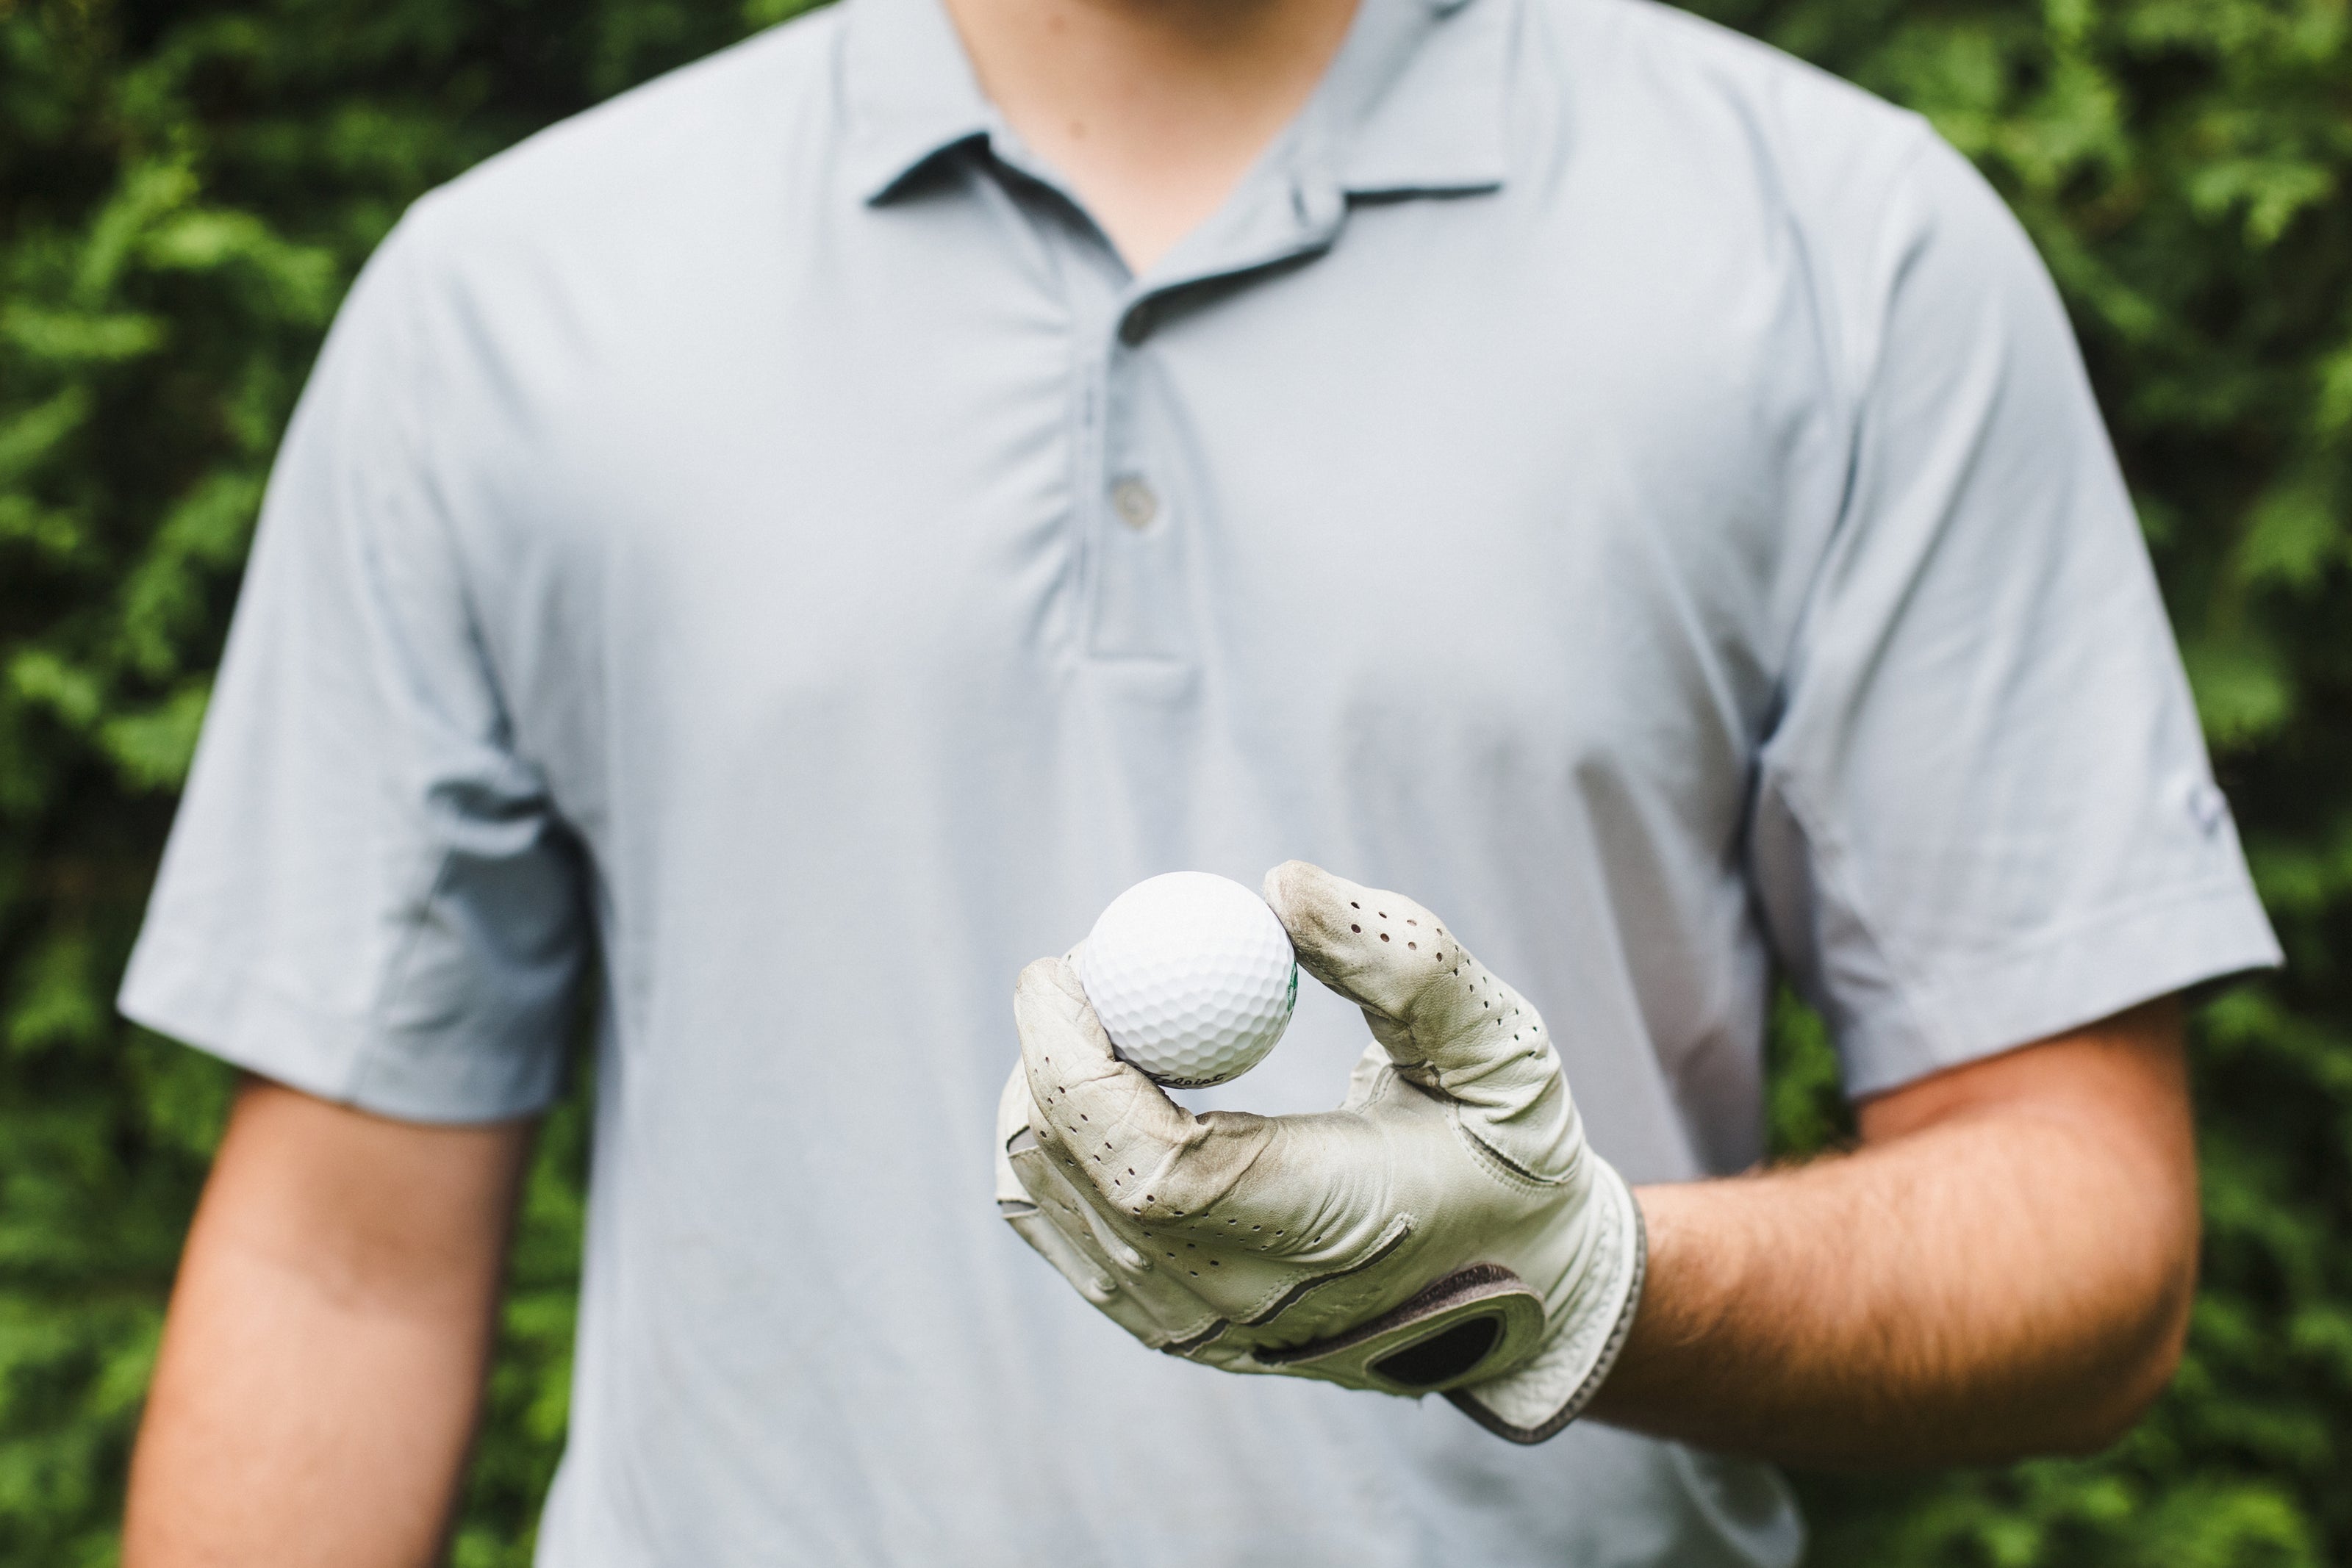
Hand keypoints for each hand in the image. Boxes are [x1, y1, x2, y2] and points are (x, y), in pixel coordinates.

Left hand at [994, 861, 1644, 1441]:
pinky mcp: (1173, 1328)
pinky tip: (1113, 1084)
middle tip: (1096, 965)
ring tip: (1111, 1017)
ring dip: (1043, 1091)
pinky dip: (1057, 1143)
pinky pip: (1064, 1228)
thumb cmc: (1512, 1154)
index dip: (1074, 1065)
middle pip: (1070, 1174)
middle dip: (1048, 1053)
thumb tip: (1279, 884)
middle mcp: (1244, 1302)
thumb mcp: (1500, 1045)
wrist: (1532, 1293)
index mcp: (1325, 1233)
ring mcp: (1198, 1328)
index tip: (1060, 967)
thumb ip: (1404, 960)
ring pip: (1042, 1201)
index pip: (1148, 1170)